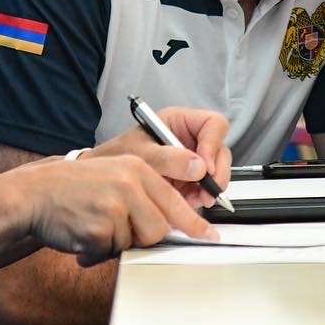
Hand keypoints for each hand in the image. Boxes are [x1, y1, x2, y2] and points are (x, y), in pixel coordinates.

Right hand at [19, 153, 219, 266]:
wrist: (33, 195)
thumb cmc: (73, 188)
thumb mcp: (114, 173)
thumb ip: (146, 189)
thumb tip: (176, 218)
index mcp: (136, 167)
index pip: (176, 198)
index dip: (194, 222)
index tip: (208, 235)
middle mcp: (129, 183)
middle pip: (161, 227)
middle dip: (143, 235)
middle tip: (118, 228)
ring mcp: (115, 206)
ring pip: (139, 242)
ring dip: (119, 242)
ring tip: (97, 225)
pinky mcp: (101, 229)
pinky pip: (113, 252)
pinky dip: (98, 251)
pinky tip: (83, 234)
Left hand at [83, 106, 231, 210]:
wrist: (103, 179)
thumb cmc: (115, 157)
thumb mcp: (140, 154)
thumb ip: (168, 158)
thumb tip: (199, 166)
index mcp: (178, 121)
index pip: (213, 124)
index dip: (213, 144)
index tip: (205, 166)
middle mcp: (189, 138)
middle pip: (220, 150)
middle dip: (217, 172)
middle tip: (207, 190)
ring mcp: (190, 160)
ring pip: (216, 171)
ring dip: (209, 188)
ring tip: (194, 199)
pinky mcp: (188, 180)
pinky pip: (205, 188)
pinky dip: (200, 197)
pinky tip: (188, 203)